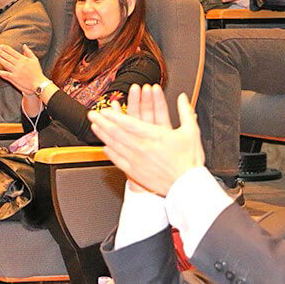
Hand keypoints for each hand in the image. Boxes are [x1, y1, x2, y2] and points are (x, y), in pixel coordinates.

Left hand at [0, 44, 47, 94]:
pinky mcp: (15, 78)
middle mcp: (19, 64)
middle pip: (8, 57)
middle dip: (0, 52)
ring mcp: (17, 71)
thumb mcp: (35, 60)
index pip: (13, 52)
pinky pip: (7, 74)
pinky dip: (2, 73)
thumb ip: (29, 52)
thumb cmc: (37, 71)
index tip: (1, 46)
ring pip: (6, 64)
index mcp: (24, 59)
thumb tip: (24, 45)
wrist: (39, 83)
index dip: (6, 49)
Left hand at [88, 84, 204, 195]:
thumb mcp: (192, 132)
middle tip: (92, 114)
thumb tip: (183, 98)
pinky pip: (119, 161)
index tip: (106, 109)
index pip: (129, 123)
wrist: (188, 187)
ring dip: (103, 134)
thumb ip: (185, 112)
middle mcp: (142, 147)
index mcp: (154, 136)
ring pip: (115, 145)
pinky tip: (105, 147)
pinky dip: (110, 153)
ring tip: (94, 127)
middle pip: (117, 132)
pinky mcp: (136, 172)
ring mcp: (137, 160)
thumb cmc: (190, 162)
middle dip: (103, 122)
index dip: (115, 115)